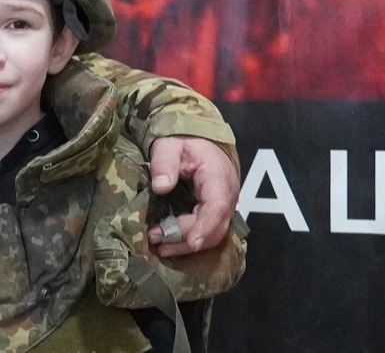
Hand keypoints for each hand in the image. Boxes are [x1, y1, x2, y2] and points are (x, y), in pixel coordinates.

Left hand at [147, 136, 239, 256]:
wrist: (196, 138)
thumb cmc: (183, 140)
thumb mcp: (169, 145)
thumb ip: (164, 163)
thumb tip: (161, 186)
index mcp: (218, 177)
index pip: (217, 207)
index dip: (205, 227)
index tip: (191, 242)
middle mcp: (227, 194)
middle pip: (215, 227)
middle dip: (187, 239)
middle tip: (157, 240)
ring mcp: (224, 205)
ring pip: (212, 233)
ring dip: (186, 243)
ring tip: (160, 246)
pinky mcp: (216, 210)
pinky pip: (208, 230)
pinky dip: (189, 238)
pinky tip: (169, 242)